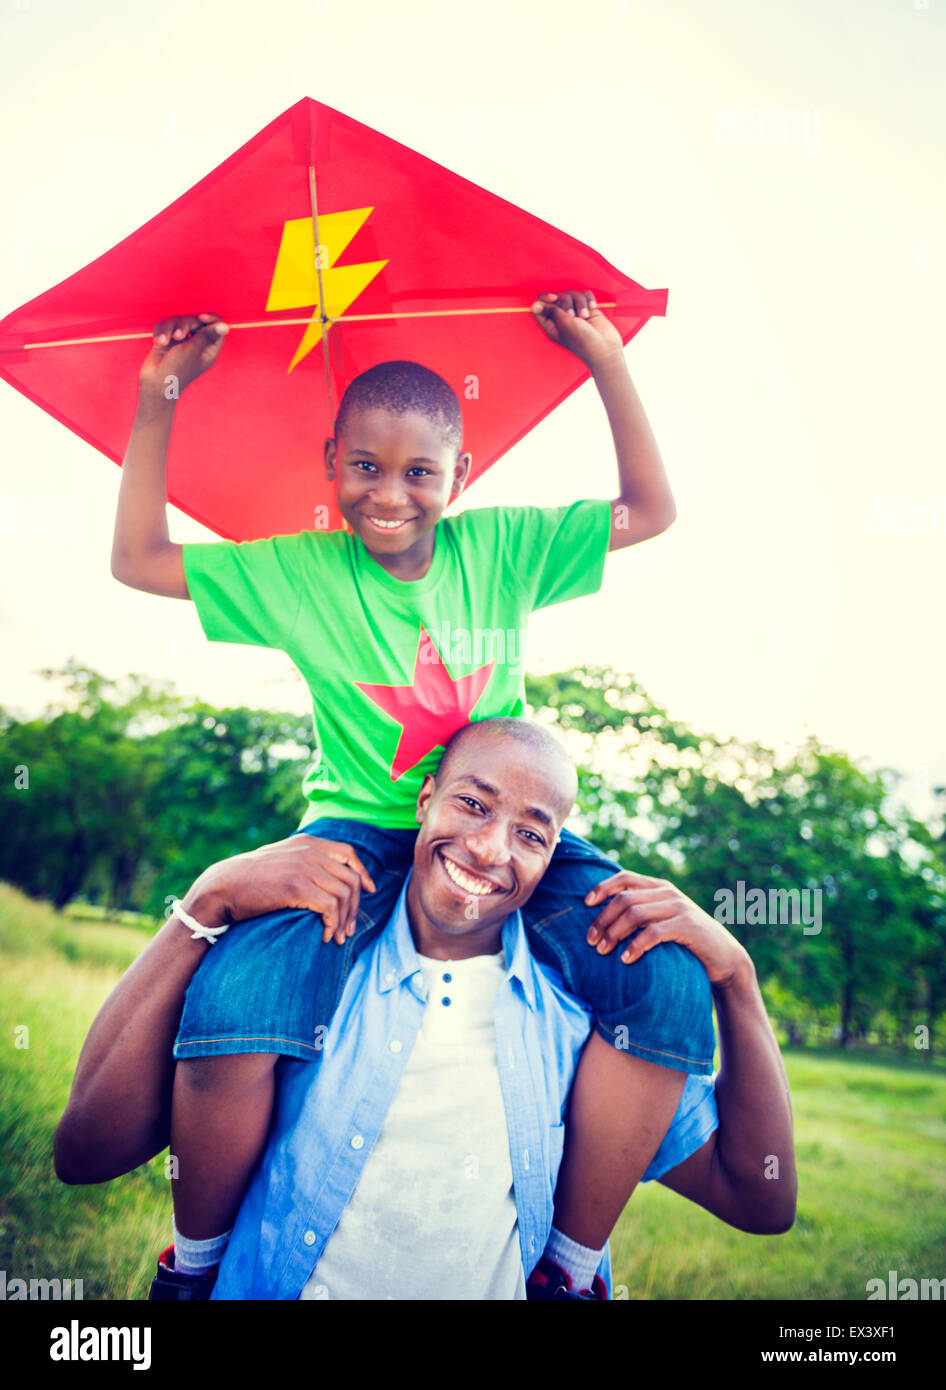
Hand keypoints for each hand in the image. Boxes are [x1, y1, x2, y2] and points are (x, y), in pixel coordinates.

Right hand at [138, 312, 228, 397]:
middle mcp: (196, 344)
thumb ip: (207, 335)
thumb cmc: (177, 370)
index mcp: (208, 349)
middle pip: (195, 321)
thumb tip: (225, 326)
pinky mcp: (167, 340)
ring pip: (178, 321)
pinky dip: (161, 332)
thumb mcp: (194, 350)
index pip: (216, 327)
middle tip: (178, 336)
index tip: (201, 317)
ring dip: (169, 329)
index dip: (211, 319)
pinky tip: (159, 342)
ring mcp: (181, 342)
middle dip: (185, 325)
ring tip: (164, 341)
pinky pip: (164, 326)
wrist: (154, 384)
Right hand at [185, 835, 374, 944]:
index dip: (363, 874)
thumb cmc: (250, 879)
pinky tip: (325, 935)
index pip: (348, 853)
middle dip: (355, 907)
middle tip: (349, 928)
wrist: (223, 886)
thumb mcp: (281, 859)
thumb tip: (327, 877)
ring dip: (344, 920)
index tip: (370, 892)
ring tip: (337, 937)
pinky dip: (332, 923)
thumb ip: (303, 860)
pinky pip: (330, 906)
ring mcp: (304, 867)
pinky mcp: (296, 887)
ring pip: (344, 894)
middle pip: (350, 878)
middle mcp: (309, 851)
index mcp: (307, 842)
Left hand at [530, 290, 622, 368]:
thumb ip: (551, 310)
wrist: (605, 348)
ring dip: (580, 303)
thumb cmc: (583, 341)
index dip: (545, 298)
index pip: (541, 306)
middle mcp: (562, 318)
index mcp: (551, 324)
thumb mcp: (563, 324)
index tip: (554, 299)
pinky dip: (589, 299)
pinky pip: (585, 294)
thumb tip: (535, 305)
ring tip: (585, 316)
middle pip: (558, 296)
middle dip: (567, 302)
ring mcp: (575, 313)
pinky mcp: (588, 309)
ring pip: (573, 294)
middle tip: (573, 315)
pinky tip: (592, 308)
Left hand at [584, 869, 751, 985]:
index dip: (602, 888)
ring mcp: (679, 908)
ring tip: (603, 951)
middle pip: (624, 899)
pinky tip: (626, 959)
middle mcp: (668, 893)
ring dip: (614, 933)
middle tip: (591, 941)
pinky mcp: (687, 927)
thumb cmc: (685, 941)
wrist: (723, 956)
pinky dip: (636, 946)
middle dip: (603, 919)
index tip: (585, 904)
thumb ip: (641, 913)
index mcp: (659, 887)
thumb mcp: (662, 921)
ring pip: (635, 914)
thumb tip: (602, 918)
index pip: (624, 878)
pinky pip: (654, 933)